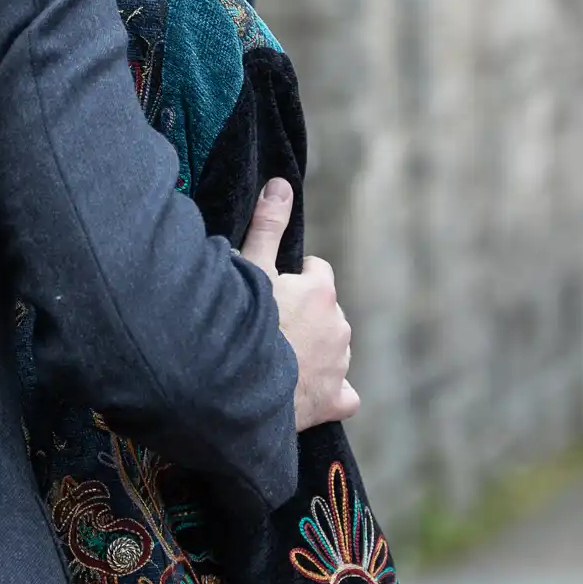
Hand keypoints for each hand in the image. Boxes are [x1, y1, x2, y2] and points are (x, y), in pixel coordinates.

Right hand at [239, 179, 359, 430]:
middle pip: (324, 310)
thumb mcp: (249, 266)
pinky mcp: (336, 399)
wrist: (240, 386)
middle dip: (302, 314)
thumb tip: (281, 184)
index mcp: (321, 291)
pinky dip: (330, 390)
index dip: (290, 277)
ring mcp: (340, 365)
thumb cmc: (242, 323)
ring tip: (275, 357)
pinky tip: (305, 390)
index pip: (316, 270)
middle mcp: (340, 325)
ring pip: (333, 348)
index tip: (267, 289)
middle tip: (266, 325)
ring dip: (313, 349)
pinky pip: (343, 392)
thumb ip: (268, 225)